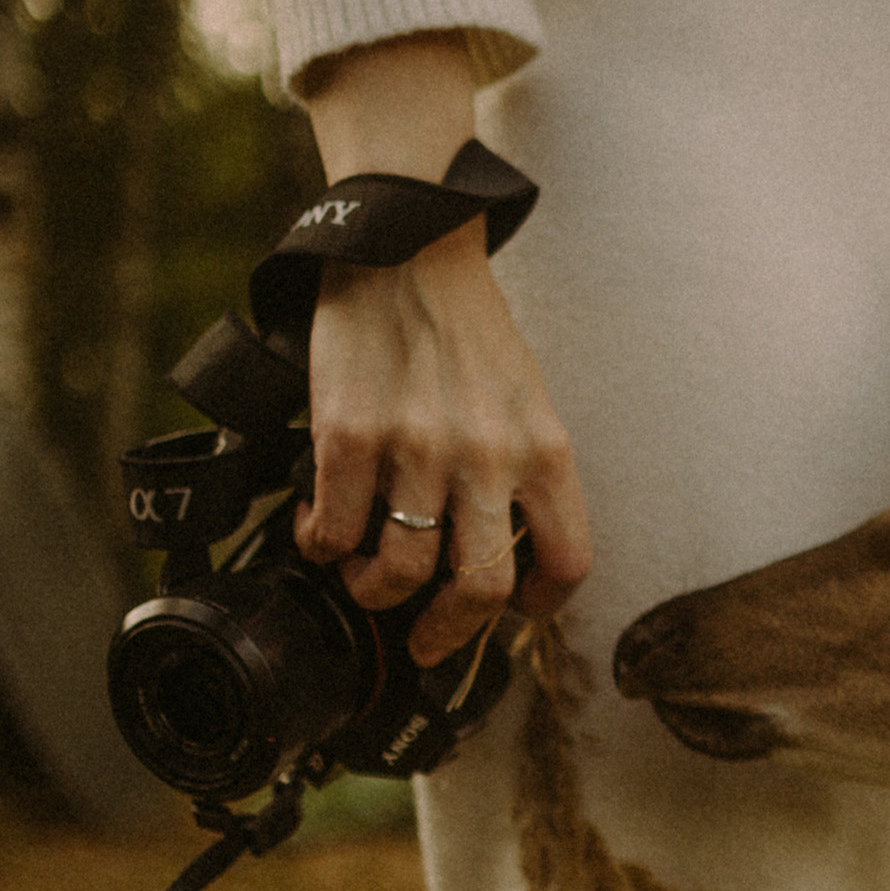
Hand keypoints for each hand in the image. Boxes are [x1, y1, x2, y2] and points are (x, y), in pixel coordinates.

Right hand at [298, 33, 592, 664]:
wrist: (407, 250)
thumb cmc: (470, 331)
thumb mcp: (528, 400)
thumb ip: (524, 473)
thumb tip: (509, 557)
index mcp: (545, 449)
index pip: (568, 562)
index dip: (542, 606)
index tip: (515, 612)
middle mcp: (488, 455)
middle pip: (483, 591)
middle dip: (448, 634)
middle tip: (425, 640)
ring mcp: (416, 448)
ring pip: (399, 573)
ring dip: (375, 591)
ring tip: (363, 574)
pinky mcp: (348, 433)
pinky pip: (333, 530)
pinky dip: (322, 545)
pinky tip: (321, 527)